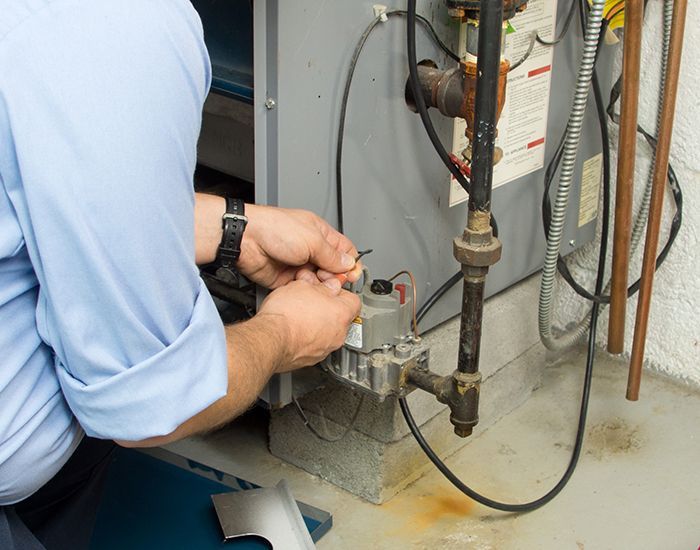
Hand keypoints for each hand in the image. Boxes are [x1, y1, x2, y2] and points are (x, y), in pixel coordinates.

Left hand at [238, 204, 362, 288]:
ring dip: (320, 284)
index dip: (350, 263)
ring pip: (319, 281)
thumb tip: (348, 264)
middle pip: (333, 268)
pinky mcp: (287, 279)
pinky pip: (304, 289)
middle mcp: (310, 249)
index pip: (344, 250)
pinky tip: (304, 288)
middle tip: (331, 279)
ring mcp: (299, 264)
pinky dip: (306, 291)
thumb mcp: (312, 240)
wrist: (246, 240)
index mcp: (319, 234)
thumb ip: (333, 255)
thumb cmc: (274, 229)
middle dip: (334, 276)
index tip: (352, 275)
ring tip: (315, 281)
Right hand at [256, 279, 360, 371]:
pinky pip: (315, 345)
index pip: (354, 300)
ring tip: (301, 314)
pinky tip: (294, 329)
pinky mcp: (311, 359)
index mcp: (341, 314)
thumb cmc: (286, 314)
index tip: (330, 288)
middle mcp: (338, 334)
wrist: (269, 340)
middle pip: (341, 317)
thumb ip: (322, 286)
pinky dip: (308, 338)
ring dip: (318, 323)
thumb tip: (328, 286)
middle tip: (312, 299)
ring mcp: (325, 349)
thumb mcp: (304, 286)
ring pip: (328, 332)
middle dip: (328, 308)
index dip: (340, 292)